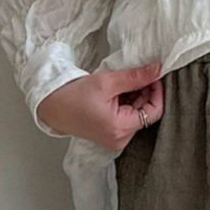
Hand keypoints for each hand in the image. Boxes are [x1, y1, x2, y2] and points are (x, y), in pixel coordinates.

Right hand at [36, 60, 164, 150]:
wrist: (52, 107)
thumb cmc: (73, 95)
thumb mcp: (106, 81)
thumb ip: (134, 76)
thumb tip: (157, 70)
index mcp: (120, 128)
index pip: (154, 112)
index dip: (157, 92)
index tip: (152, 75)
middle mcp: (120, 139)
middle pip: (146, 113)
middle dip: (145, 92)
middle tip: (138, 75)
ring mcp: (116, 139)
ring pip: (137, 115)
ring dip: (136, 97)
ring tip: (122, 83)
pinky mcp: (111, 135)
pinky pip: (127, 118)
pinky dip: (127, 104)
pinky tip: (117, 93)